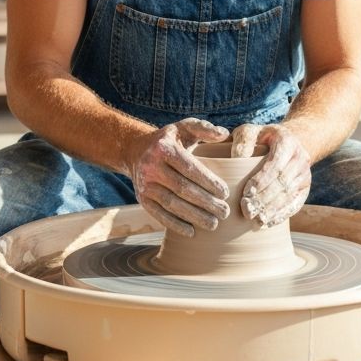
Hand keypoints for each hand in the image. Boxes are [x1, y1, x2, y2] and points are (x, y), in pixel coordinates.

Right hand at [127, 118, 230, 236]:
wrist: (135, 150)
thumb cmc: (169, 140)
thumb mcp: (184, 127)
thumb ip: (204, 128)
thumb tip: (223, 134)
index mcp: (164, 148)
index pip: (189, 168)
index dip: (208, 181)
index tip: (225, 192)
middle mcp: (151, 166)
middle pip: (182, 188)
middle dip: (205, 202)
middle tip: (225, 211)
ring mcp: (144, 184)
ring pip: (172, 204)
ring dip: (194, 217)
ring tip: (214, 224)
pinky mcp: (142, 199)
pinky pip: (159, 215)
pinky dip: (175, 225)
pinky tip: (192, 232)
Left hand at [235, 124, 311, 227]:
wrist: (289, 141)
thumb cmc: (262, 138)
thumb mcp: (251, 131)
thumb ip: (243, 141)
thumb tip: (235, 158)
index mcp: (287, 141)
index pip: (275, 164)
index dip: (261, 181)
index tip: (246, 194)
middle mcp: (300, 158)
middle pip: (282, 183)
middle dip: (264, 199)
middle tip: (246, 210)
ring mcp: (305, 174)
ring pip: (289, 195)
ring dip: (271, 210)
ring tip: (255, 220)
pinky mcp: (305, 189)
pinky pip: (294, 205)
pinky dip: (280, 216)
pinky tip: (266, 223)